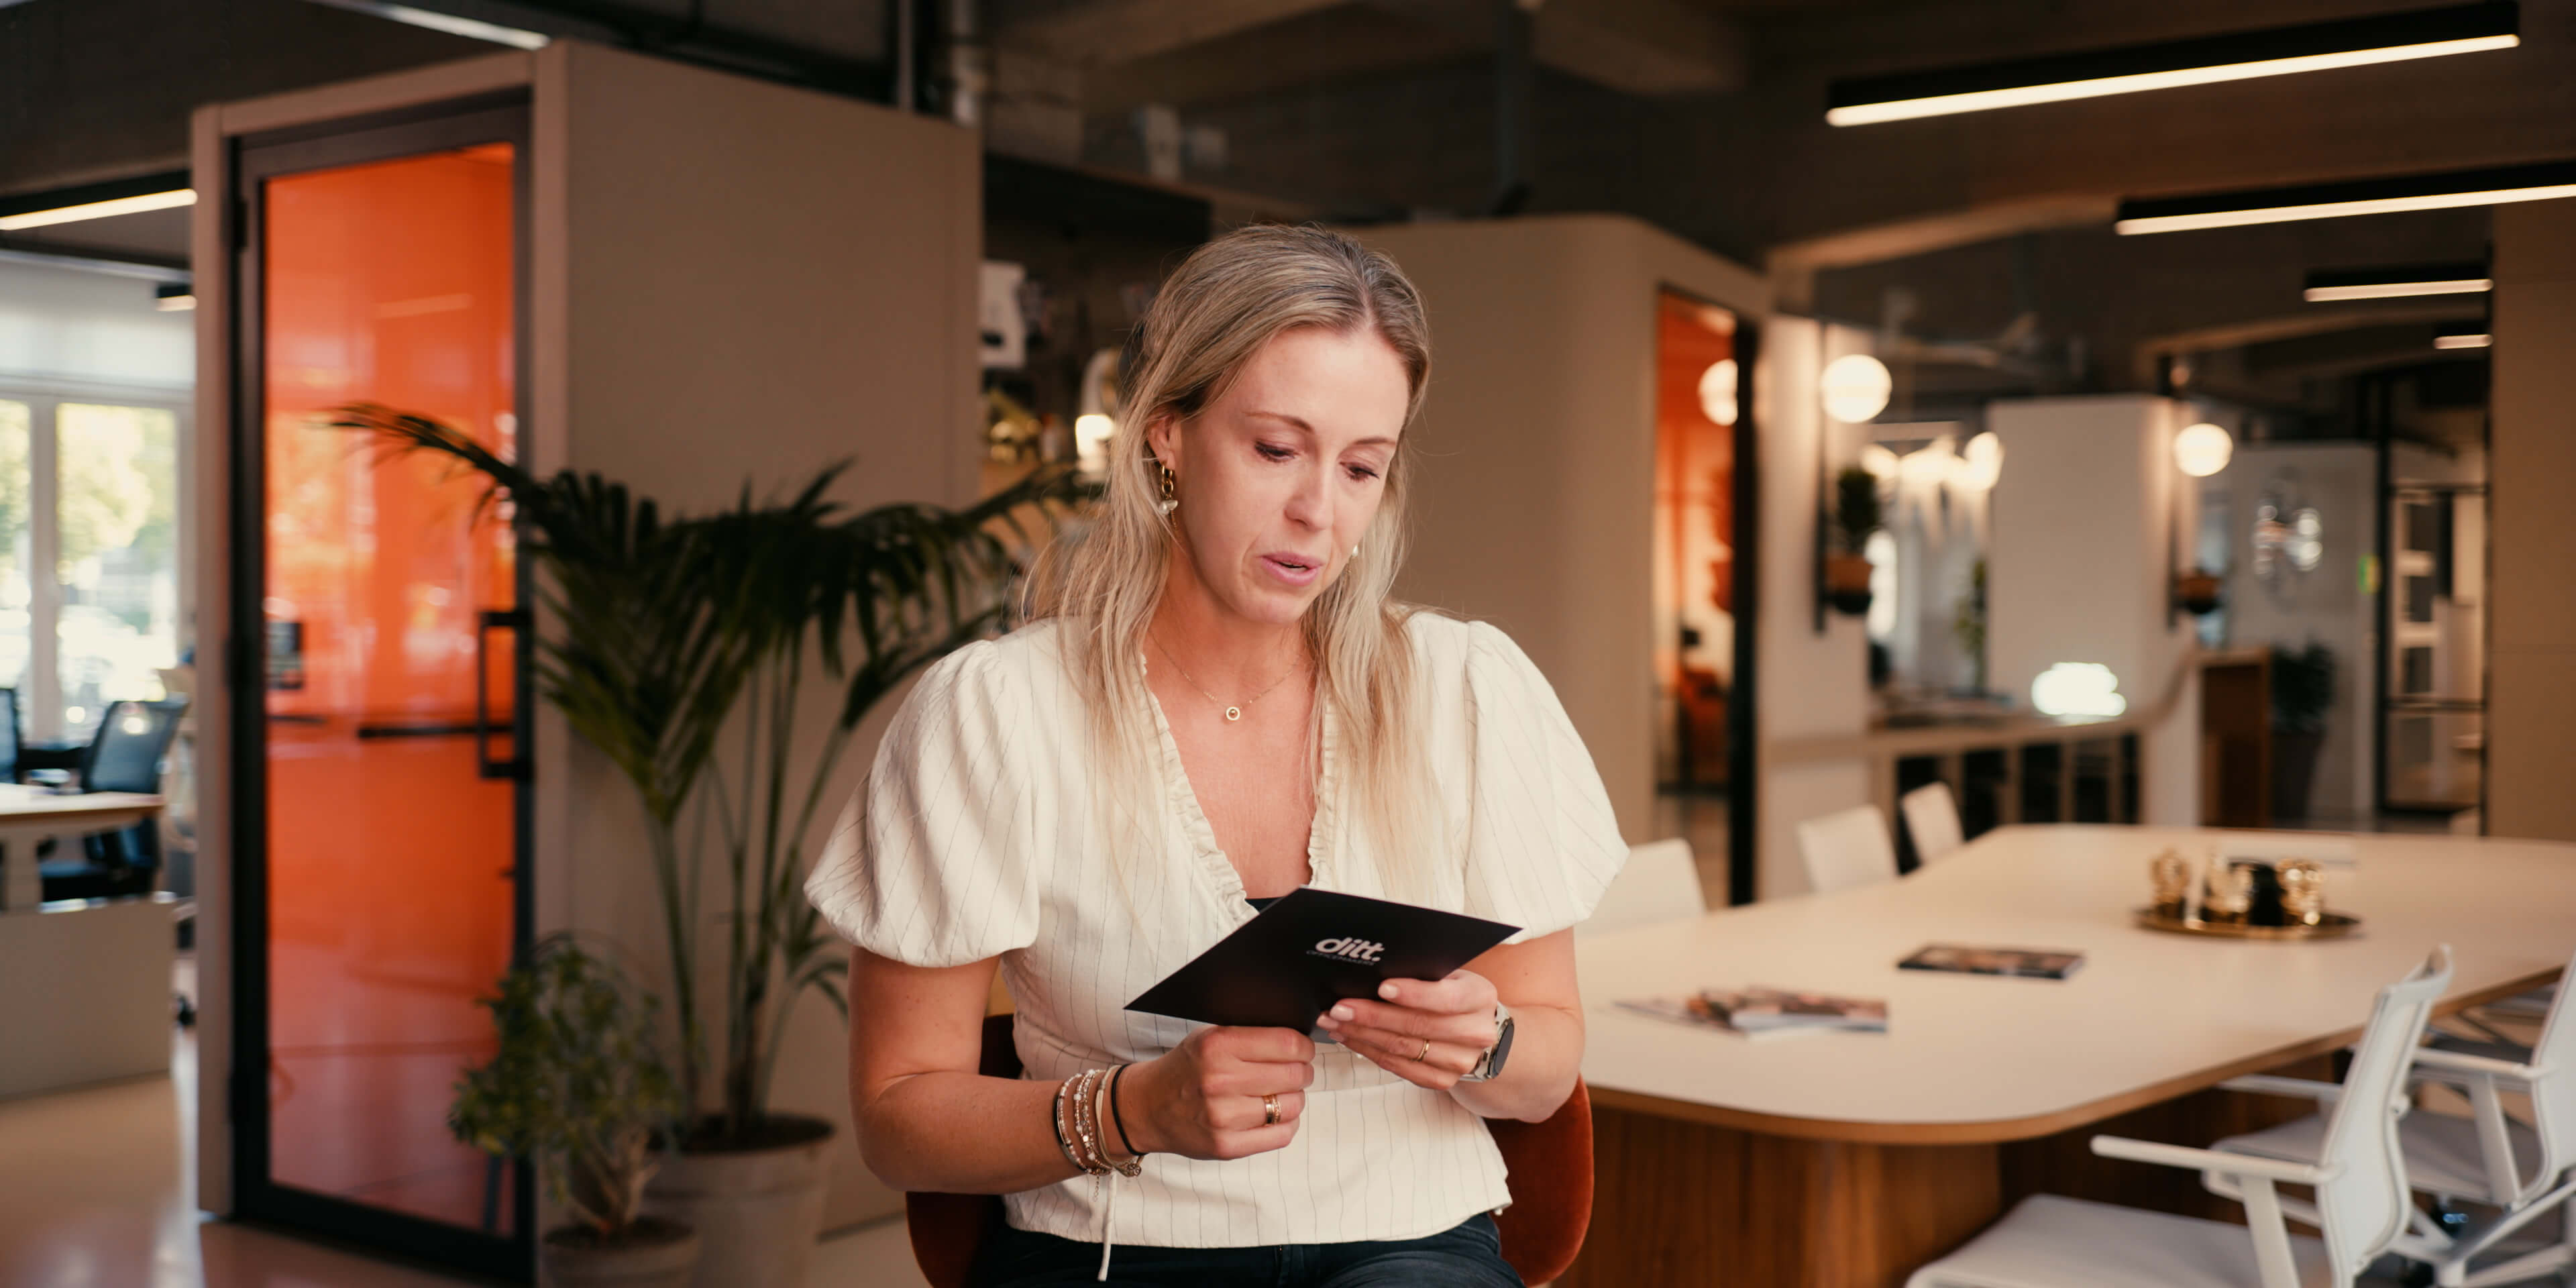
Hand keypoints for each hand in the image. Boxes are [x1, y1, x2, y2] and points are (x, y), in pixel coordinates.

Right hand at [1125, 1026, 1314, 1161]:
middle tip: (1296, 1071)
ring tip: (1280, 1094)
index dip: (1304, 1047)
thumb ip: (1249, 1036)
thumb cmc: (1185, 1069)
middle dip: (1302, 1072)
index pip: (1287, 1044)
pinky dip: (1285, 1124)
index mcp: (1217, 1046)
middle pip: (1294, 1074)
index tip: (1303, 1051)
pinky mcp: (1226, 1145)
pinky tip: (1272, 1115)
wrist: (1147, 1106)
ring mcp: (1222, 1116)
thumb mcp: (1209, 1037)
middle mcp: (1219, 1080)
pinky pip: (1281, 1135)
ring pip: (1292, 1106)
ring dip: (1294, 1099)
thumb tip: (1300, 1041)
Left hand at [1315, 971, 1500, 1090]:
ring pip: (1403, 1049)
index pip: (1445, 998)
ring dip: (1363, 1035)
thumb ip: (1423, 974)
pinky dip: (1370, 1051)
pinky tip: (1350, 1038)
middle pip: (1417, 1026)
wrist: (1478, 1029)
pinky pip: (1399, 1068)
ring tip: (1335, 1022)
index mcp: (1479, 997)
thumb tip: (1372, 971)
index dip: (1413, 994)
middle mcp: (1475, 1033)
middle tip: (1339, 1007)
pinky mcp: (1443, 1080)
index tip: (1381, 987)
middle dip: (1372, 1016)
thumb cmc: (1454, 993)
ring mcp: (1460, 1062)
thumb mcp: (1450, 975)